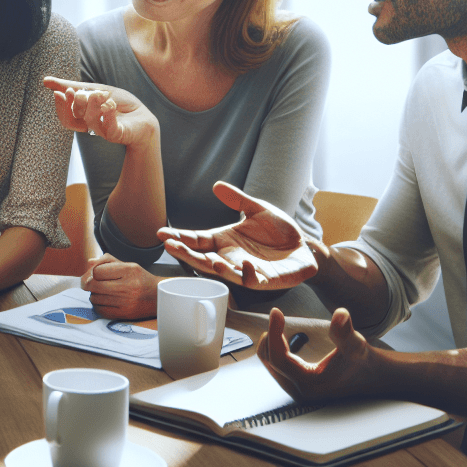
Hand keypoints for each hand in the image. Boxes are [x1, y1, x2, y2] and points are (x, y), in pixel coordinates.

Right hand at [43, 77, 159, 148]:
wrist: (142, 115)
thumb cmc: (118, 103)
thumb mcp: (94, 89)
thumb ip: (70, 86)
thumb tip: (44, 81)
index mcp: (83, 117)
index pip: (65, 117)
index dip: (61, 106)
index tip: (60, 91)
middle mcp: (91, 126)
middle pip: (75, 118)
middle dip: (75, 103)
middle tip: (80, 91)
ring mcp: (103, 131)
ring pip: (90, 121)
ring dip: (93, 105)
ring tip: (101, 95)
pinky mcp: (118, 134)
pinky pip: (109, 127)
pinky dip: (109, 114)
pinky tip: (111, 104)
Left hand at [79, 255, 160, 319]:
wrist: (158, 297)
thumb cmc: (139, 279)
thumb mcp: (128, 265)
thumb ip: (107, 261)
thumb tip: (89, 262)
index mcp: (128, 270)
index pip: (97, 271)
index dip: (93, 272)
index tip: (96, 274)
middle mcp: (127, 286)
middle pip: (93, 285)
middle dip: (89, 284)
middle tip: (92, 284)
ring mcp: (125, 302)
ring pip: (94, 298)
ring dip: (94, 295)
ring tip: (102, 292)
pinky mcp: (124, 314)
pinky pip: (100, 310)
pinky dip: (98, 306)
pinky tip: (104, 302)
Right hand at [158, 182, 318, 288]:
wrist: (304, 245)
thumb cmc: (279, 229)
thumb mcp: (257, 209)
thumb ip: (237, 200)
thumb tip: (216, 185)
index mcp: (225, 241)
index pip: (197, 241)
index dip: (180, 238)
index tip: (162, 234)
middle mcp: (231, 257)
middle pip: (203, 259)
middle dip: (187, 254)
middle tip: (170, 247)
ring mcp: (247, 270)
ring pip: (226, 273)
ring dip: (216, 268)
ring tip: (208, 260)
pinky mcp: (267, 279)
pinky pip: (254, 280)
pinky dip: (248, 275)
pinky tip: (245, 264)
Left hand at [258, 307, 381, 402]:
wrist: (372, 377)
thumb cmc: (362, 361)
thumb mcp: (355, 345)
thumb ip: (344, 331)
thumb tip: (340, 314)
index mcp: (309, 383)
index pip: (278, 358)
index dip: (274, 332)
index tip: (276, 311)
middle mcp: (300, 391)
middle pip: (270, 362)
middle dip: (271, 337)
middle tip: (277, 316)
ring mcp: (298, 391)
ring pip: (271, 365)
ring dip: (272, 344)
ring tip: (279, 325)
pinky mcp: (298, 387)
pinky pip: (277, 368)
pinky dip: (276, 351)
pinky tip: (285, 339)